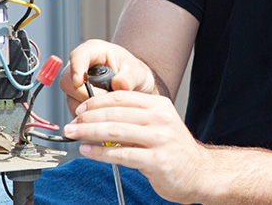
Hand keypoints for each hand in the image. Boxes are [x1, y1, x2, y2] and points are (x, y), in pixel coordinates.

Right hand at [59, 39, 156, 114]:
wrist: (133, 85)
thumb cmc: (133, 73)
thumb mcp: (136, 71)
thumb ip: (128, 77)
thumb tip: (119, 84)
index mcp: (93, 51)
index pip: (78, 57)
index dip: (76, 69)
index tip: (79, 82)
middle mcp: (79, 66)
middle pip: (68, 81)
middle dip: (85, 95)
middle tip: (107, 99)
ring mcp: (74, 83)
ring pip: (70, 98)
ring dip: (89, 107)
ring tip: (110, 106)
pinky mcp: (74, 99)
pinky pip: (75, 110)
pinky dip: (89, 115)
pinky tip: (103, 112)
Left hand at [63, 90, 207, 203]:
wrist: (200, 173)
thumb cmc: (174, 150)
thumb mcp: (158, 124)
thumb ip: (134, 117)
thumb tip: (99, 115)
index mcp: (158, 105)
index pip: (120, 97)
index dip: (96, 102)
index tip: (80, 108)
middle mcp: (160, 118)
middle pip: (114, 113)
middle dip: (87, 118)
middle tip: (71, 124)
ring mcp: (159, 139)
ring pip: (114, 131)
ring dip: (88, 132)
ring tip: (74, 135)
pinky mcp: (156, 160)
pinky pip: (120, 154)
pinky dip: (99, 152)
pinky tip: (87, 151)